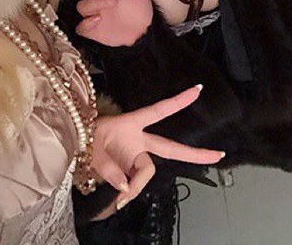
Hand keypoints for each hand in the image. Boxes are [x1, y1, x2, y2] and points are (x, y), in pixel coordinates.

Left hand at [92, 85, 224, 211]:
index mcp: (132, 125)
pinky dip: (130, 191)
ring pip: (148, 171)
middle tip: (219, 154)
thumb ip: (110, 169)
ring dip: (137, 185)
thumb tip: (127, 187)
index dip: (178, 101)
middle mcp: (139, 139)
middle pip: (170, 147)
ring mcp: (136, 153)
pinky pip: (136, 180)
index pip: (159, 111)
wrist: (73, 145)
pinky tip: (120, 202)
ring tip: (118, 200)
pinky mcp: (131, 165)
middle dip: (194, 153)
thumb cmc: (84, 138)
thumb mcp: (93, 150)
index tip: (198, 89)